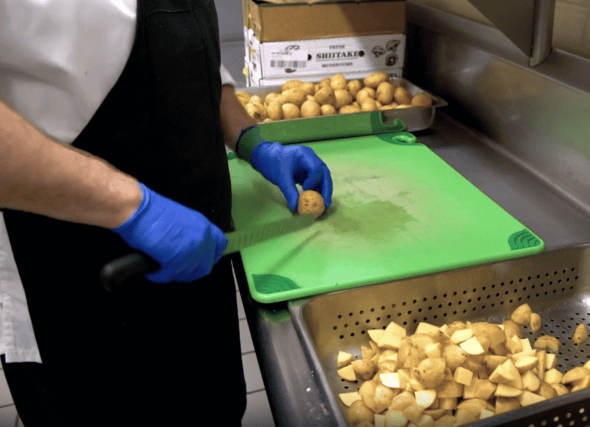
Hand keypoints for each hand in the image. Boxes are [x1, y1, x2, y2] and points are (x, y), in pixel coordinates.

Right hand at [112, 183, 227, 282]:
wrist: (138, 210)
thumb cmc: (152, 211)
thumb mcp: (181, 218)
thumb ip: (191, 234)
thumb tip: (188, 248)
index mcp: (203, 225)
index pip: (220, 245)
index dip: (212, 255)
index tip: (205, 260)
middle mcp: (202, 239)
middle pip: (206, 266)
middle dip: (191, 270)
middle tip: (178, 268)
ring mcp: (191, 251)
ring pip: (189, 275)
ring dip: (175, 274)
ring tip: (163, 268)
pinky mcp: (176, 261)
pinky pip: (169, 277)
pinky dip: (159, 276)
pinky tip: (153, 271)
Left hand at [250, 142, 332, 211]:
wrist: (266, 157)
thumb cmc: (273, 163)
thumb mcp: (281, 178)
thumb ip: (290, 192)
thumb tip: (296, 208)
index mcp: (305, 155)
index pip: (316, 168)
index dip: (313, 181)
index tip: (305, 190)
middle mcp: (312, 158)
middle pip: (325, 174)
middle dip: (326, 190)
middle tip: (325, 205)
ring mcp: (311, 165)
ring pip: (323, 179)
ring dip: (323, 192)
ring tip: (321, 207)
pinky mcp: (309, 172)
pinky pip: (316, 182)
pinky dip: (316, 192)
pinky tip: (315, 202)